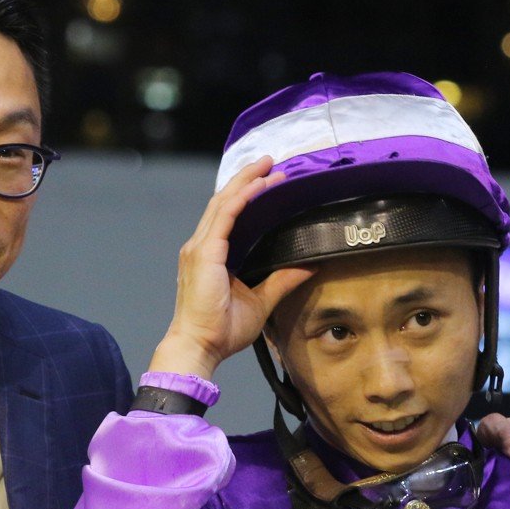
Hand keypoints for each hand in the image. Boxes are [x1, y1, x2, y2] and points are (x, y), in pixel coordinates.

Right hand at [148, 157, 314, 379]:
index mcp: (211, 254)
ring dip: (247, 182)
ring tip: (268, 167)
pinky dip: (242, 198)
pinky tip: (258, 186)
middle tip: (270, 162)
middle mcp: (201, 246)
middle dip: (247, 179)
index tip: (268, 180)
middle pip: (224, 201)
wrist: (199, 346)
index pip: (228, 215)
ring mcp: (200, 247)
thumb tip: (309, 266)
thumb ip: (282, 280)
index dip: (246, 194)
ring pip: (224, 203)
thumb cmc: (221, 330)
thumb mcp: (261, 301)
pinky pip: (225, 217)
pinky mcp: (204, 253)